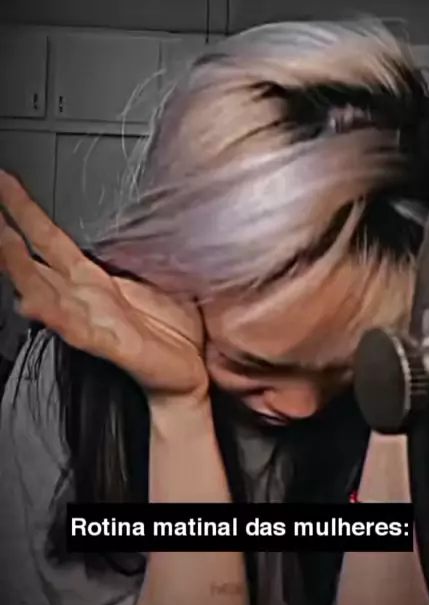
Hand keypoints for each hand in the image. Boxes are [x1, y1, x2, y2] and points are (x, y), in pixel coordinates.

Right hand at [0, 171, 207, 397]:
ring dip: (21, 269)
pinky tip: (34, 302)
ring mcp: (92, 321)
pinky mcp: (109, 343)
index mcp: (94, 280)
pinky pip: (75, 328)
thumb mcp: (149, 282)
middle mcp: (85, 298)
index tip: (4, 183)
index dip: (26, 211)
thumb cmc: (170, 332)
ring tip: (2, 241)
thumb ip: (126, 260)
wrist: (188, 373)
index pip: (50, 239)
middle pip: (35, 263)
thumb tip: (115, 231)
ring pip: (45, 293)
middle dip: (7, 237)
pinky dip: (53, 315)